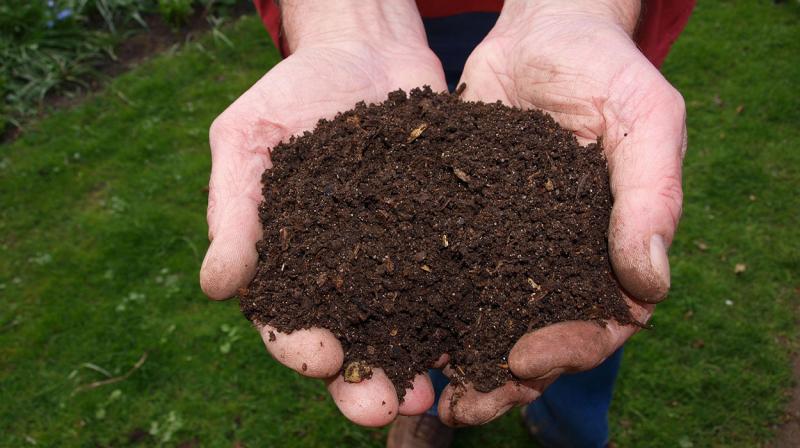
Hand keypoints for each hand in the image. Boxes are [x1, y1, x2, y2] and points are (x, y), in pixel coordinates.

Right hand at [199, 0, 446, 426]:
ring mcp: (398, 260)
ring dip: (418, 367)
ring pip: (406, 329)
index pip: (287, 321)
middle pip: (351, 343)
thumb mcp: (247, 139)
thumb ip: (233, 211)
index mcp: (289, 263)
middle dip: (363, 383)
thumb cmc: (292, 93)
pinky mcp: (443, 238)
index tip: (320, 357)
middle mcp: (345, 275)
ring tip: (434, 395)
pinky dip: (466, 315)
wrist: (365, 52)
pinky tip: (481, 337)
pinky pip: (455, 282)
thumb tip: (216, 287)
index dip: (299, 347)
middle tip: (383, 409)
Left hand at [437, 0, 685, 424]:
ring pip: (483, 318)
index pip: (599, 324)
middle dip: (501, 377)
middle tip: (463, 406)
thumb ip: (651, 197)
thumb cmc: (606, 70)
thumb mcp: (644, 121)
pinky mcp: (460, 224)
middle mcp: (556, 260)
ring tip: (419, 387)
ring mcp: (507, 246)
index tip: (524, 359)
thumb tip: (650, 285)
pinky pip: (442, 273)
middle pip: (535, 338)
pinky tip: (388, 327)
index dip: (567, 351)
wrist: (541, 33)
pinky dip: (419, 305)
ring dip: (455, 358)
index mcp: (608, 252)